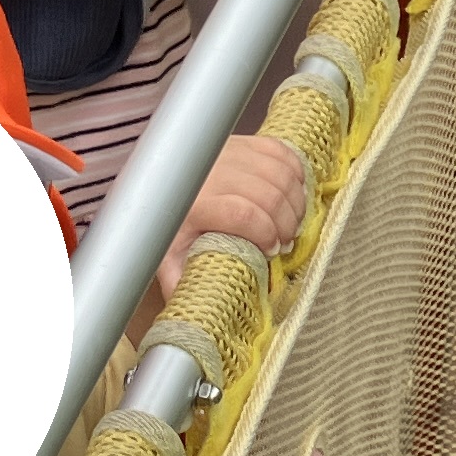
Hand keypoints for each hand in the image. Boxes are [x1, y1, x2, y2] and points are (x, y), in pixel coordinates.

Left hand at [163, 133, 310, 294]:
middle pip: (268, 194)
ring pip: (279, 173)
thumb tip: (194, 314)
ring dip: (295, 200)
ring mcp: (229, 152)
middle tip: (287, 242)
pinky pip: (281, 152)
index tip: (271, 251)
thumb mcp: (166, 255)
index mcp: (194, 203)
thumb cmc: (168, 223)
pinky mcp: (242, 142)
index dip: (266, 233)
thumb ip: (179, 282)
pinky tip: (295, 193)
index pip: (243, 214)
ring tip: (292, 222)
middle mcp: (213, 172)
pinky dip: (296, 172)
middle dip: (286, 222)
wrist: (159, 181)